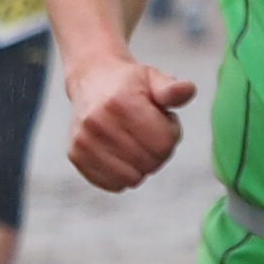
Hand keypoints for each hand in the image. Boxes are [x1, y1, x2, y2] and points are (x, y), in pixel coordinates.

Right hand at [61, 48, 199, 191]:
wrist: (92, 81)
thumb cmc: (130, 84)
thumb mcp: (154, 78)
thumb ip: (172, 89)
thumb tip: (187, 90)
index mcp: (120, 103)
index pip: (163, 144)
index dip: (170, 135)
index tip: (161, 121)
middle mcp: (97, 122)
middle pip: (149, 163)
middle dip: (158, 151)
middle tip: (147, 132)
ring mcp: (83, 140)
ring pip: (132, 178)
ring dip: (141, 166)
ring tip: (134, 142)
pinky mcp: (76, 155)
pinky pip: (112, 184)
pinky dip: (123, 175)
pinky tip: (120, 153)